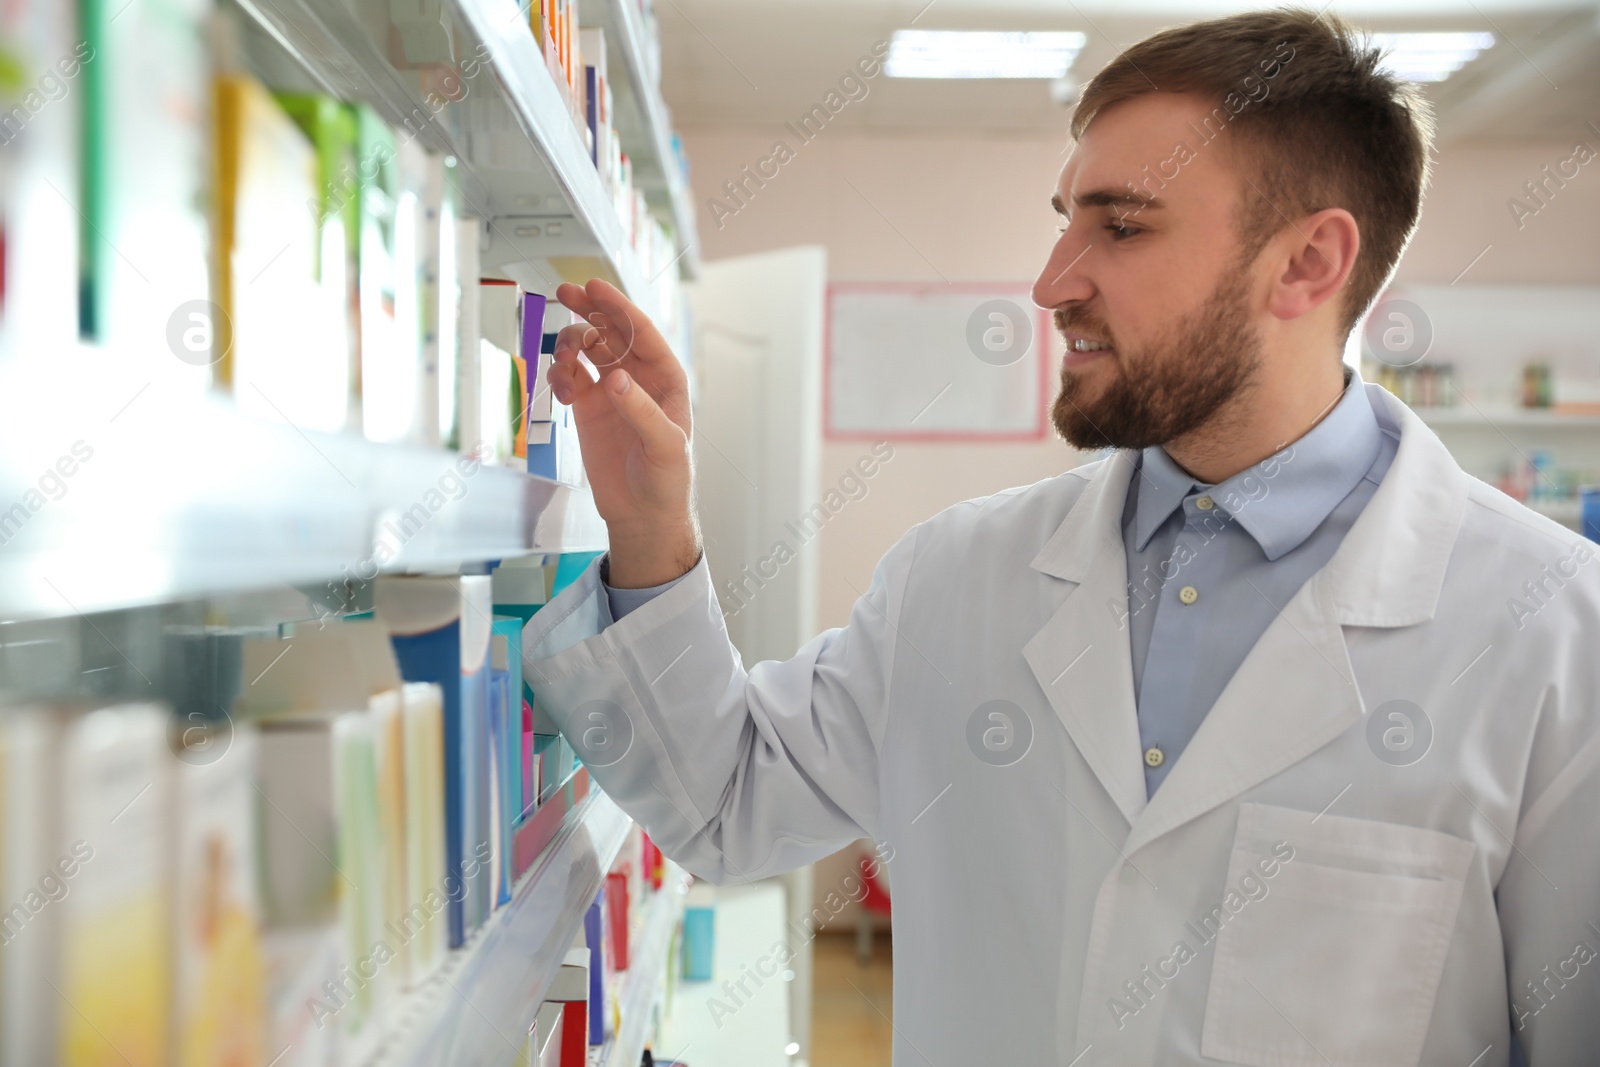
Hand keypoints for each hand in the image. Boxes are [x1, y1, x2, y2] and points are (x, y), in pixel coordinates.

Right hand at [548, 279, 701, 587]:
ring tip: (564, 358)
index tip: (595, 287)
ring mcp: (611, 390)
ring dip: (571, 344)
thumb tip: (617, 378)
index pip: (641, 333)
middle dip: (590, 309)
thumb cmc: (667, 480)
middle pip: (611, 331)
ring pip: (587, 349)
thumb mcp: (665, 446)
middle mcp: (638, 378)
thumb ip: (641, 411)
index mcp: (666, 379)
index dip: (619, 307)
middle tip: (566, 292)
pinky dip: (560, 374)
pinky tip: (562, 389)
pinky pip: (570, 375)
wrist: (643, 514)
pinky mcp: (588, 407)